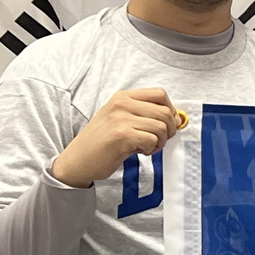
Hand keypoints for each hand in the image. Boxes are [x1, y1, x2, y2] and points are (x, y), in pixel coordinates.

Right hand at [50, 88, 182, 187]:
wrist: (77, 160)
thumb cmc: (100, 142)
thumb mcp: (119, 119)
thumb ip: (145, 114)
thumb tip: (177, 119)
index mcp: (122, 97)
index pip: (160, 94)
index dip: (170, 110)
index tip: (166, 124)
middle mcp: (121, 104)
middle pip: (165, 112)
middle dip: (168, 130)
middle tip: (158, 140)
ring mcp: (121, 119)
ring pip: (161, 127)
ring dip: (160, 142)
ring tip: (147, 147)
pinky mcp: (122, 136)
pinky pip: (152, 140)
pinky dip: (151, 149)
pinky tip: (139, 152)